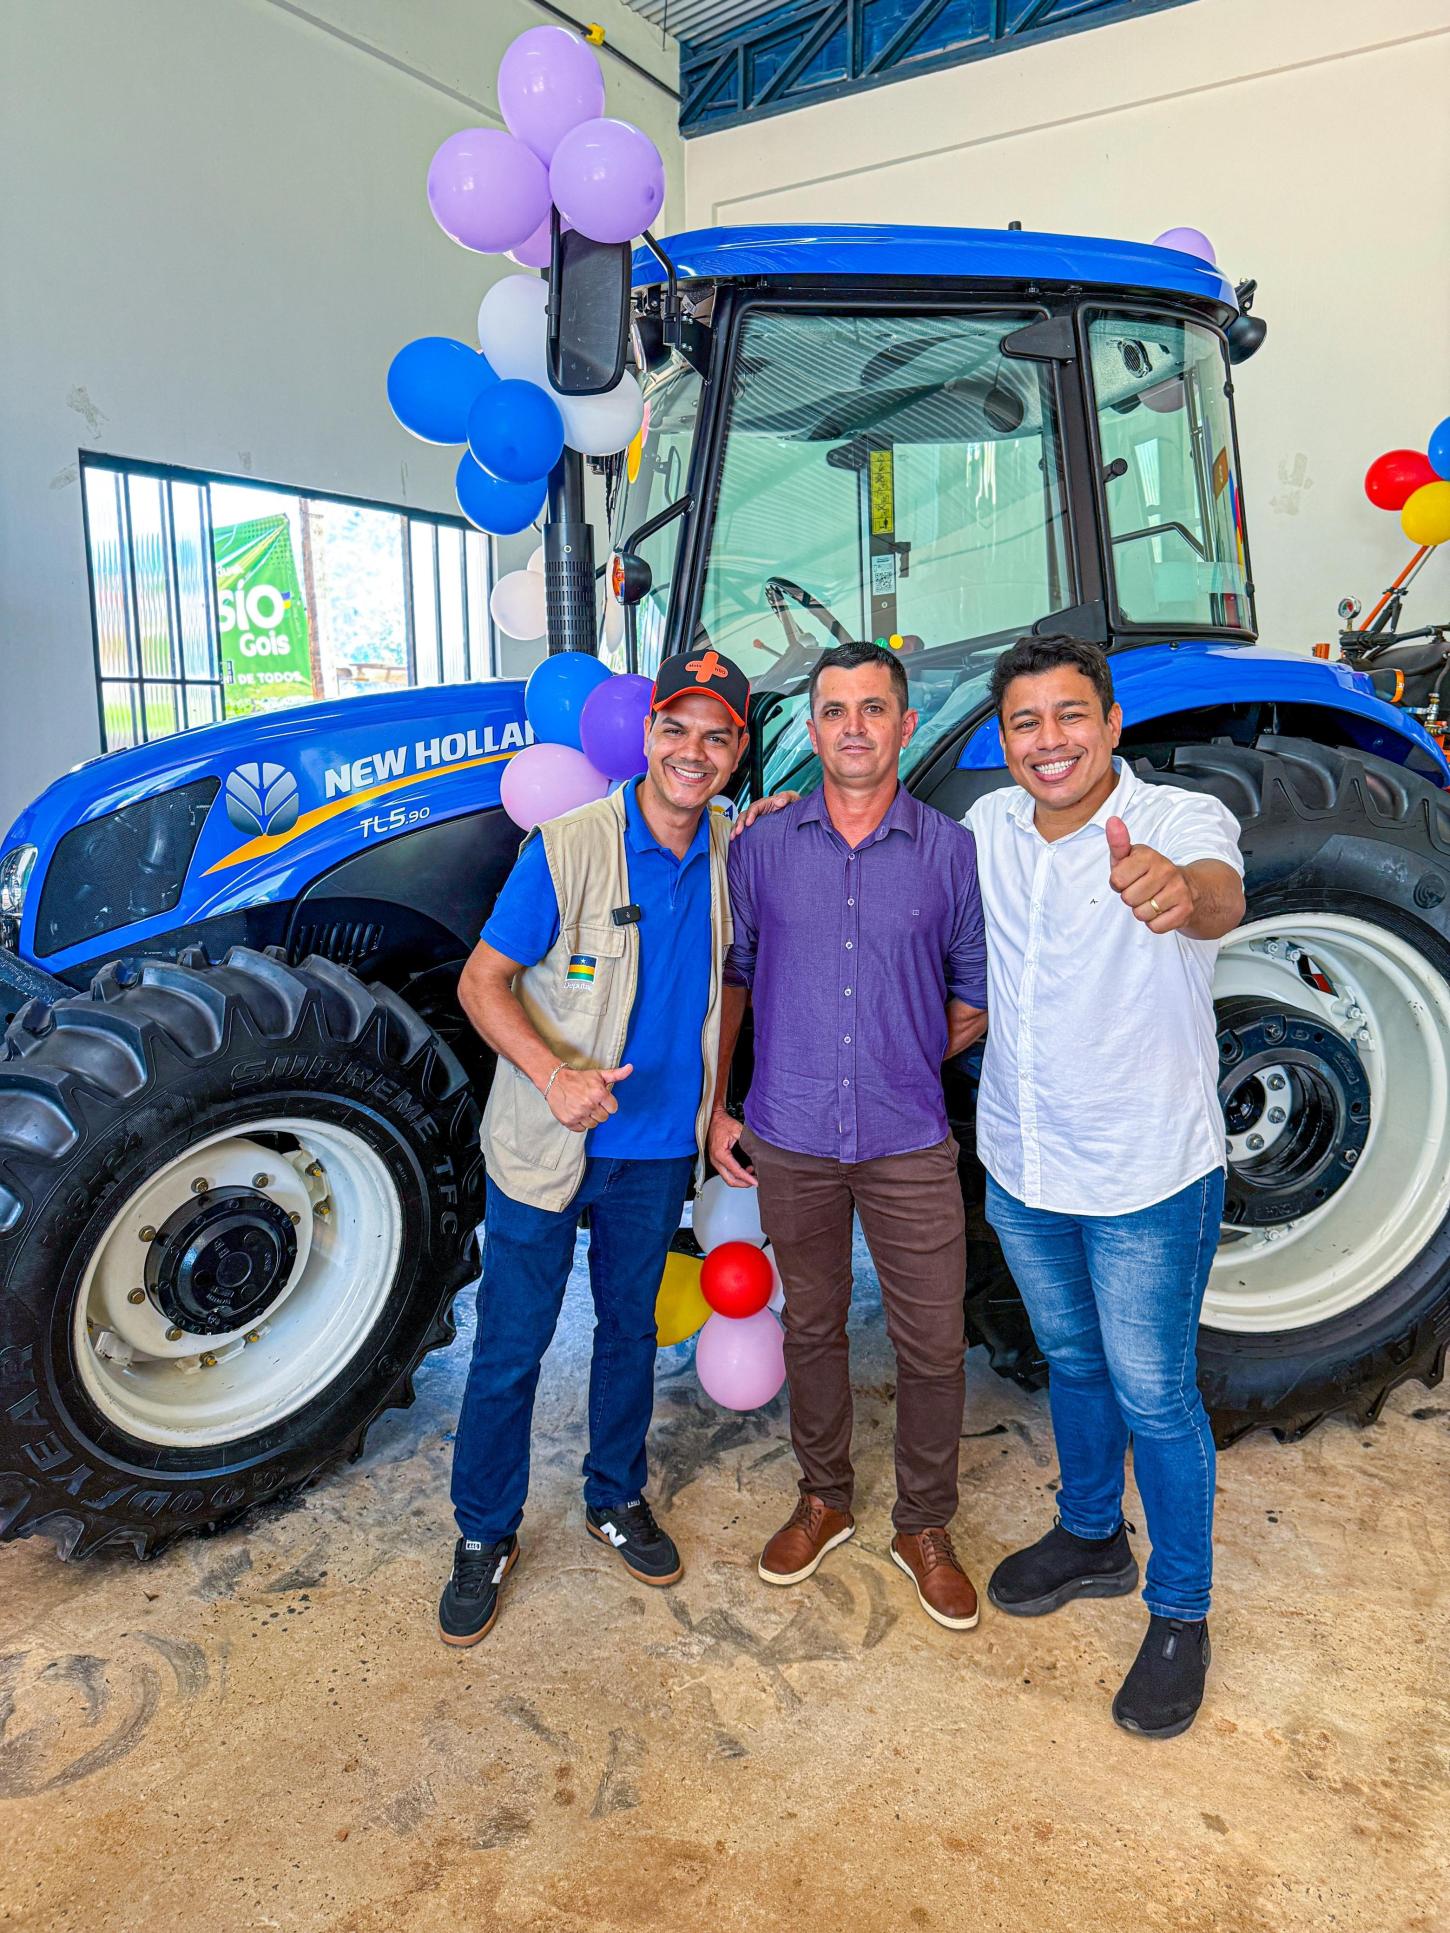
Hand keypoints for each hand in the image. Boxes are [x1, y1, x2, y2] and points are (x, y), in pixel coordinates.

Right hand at [545, 1062, 632, 1132]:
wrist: (555, 1081)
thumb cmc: (579, 1078)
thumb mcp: (599, 1075)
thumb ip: (616, 1074)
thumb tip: (631, 1068)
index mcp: (599, 1093)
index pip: (613, 1109)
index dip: (608, 1104)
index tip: (600, 1099)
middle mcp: (589, 1105)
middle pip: (604, 1118)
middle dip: (599, 1111)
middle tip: (590, 1102)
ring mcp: (578, 1114)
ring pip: (593, 1125)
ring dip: (589, 1118)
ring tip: (583, 1107)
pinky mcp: (569, 1121)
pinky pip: (581, 1129)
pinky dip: (579, 1123)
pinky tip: (576, 1113)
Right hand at [708, 1106, 756, 1186]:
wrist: (713, 1119)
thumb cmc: (722, 1123)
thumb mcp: (738, 1130)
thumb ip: (748, 1142)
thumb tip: (758, 1152)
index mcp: (720, 1154)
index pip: (736, 1171)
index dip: (747, 1178)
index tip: (756, 1182)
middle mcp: (716, 1160)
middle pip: (730, 1180)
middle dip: (744, 1183)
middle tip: (755, 1181)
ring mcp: (715, 1162)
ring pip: (728, 1178)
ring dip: (740, 1179)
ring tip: (752, 1174)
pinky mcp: (717, 1161)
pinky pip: (726, 1173)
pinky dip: (736, 1175)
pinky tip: (746, 1170)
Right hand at [731, 790, 799, 839]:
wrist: (797, 815)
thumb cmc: (794, 805)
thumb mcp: (792, 798)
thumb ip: (787, 797)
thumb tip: (780, 801)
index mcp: (766, 803)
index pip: (755, 807)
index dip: (751, 814)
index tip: (749, 823)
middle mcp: (759, 811)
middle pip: (745, 815)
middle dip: (739, 823)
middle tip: (737, 832)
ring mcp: (757, 820)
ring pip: (743, 823)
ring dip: (736, 829)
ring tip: (733, 838)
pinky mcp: (757, 828)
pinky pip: (746, 830)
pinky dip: (740, 835)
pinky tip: (736, 841)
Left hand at [1105, 817, 1195, 933]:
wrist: (1186, 887)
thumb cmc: (1148, 873)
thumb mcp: (1130, 857)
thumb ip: (1118, 842)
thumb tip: (1112, 820)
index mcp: (1148, 856)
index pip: (1116, 881)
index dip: (1119, 883)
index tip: (1130, 878)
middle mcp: (1166, 870)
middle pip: (1128, 899)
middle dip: (1131, 898)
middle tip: (1143, 890)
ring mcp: (1178, 890)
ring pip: (1141, 914)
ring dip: (1143, 911)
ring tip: (1152, 899)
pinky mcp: (1185, 910)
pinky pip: (1155, 927)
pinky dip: (1155, 923)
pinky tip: (1162, 910)